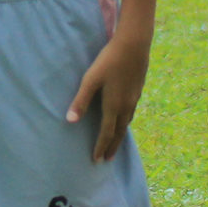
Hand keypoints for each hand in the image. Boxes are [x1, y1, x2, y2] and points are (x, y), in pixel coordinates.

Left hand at [68, 29, 151, 163]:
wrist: (134, 46)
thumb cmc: (108, 61)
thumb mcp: (90, 80)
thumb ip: (80, 100)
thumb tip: (70, 121)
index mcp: (114, 105)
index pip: (107, 132)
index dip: (101, 146)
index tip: (96, 160)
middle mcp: (127, 106)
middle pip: (119, 132)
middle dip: (111, 147)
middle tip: (105, 160)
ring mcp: (134, 99)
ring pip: (126, 124)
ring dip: (119, 137)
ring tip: (113, 145)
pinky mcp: (137, 91)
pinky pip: (130, 114)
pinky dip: (125, 124)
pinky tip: (122, 121)